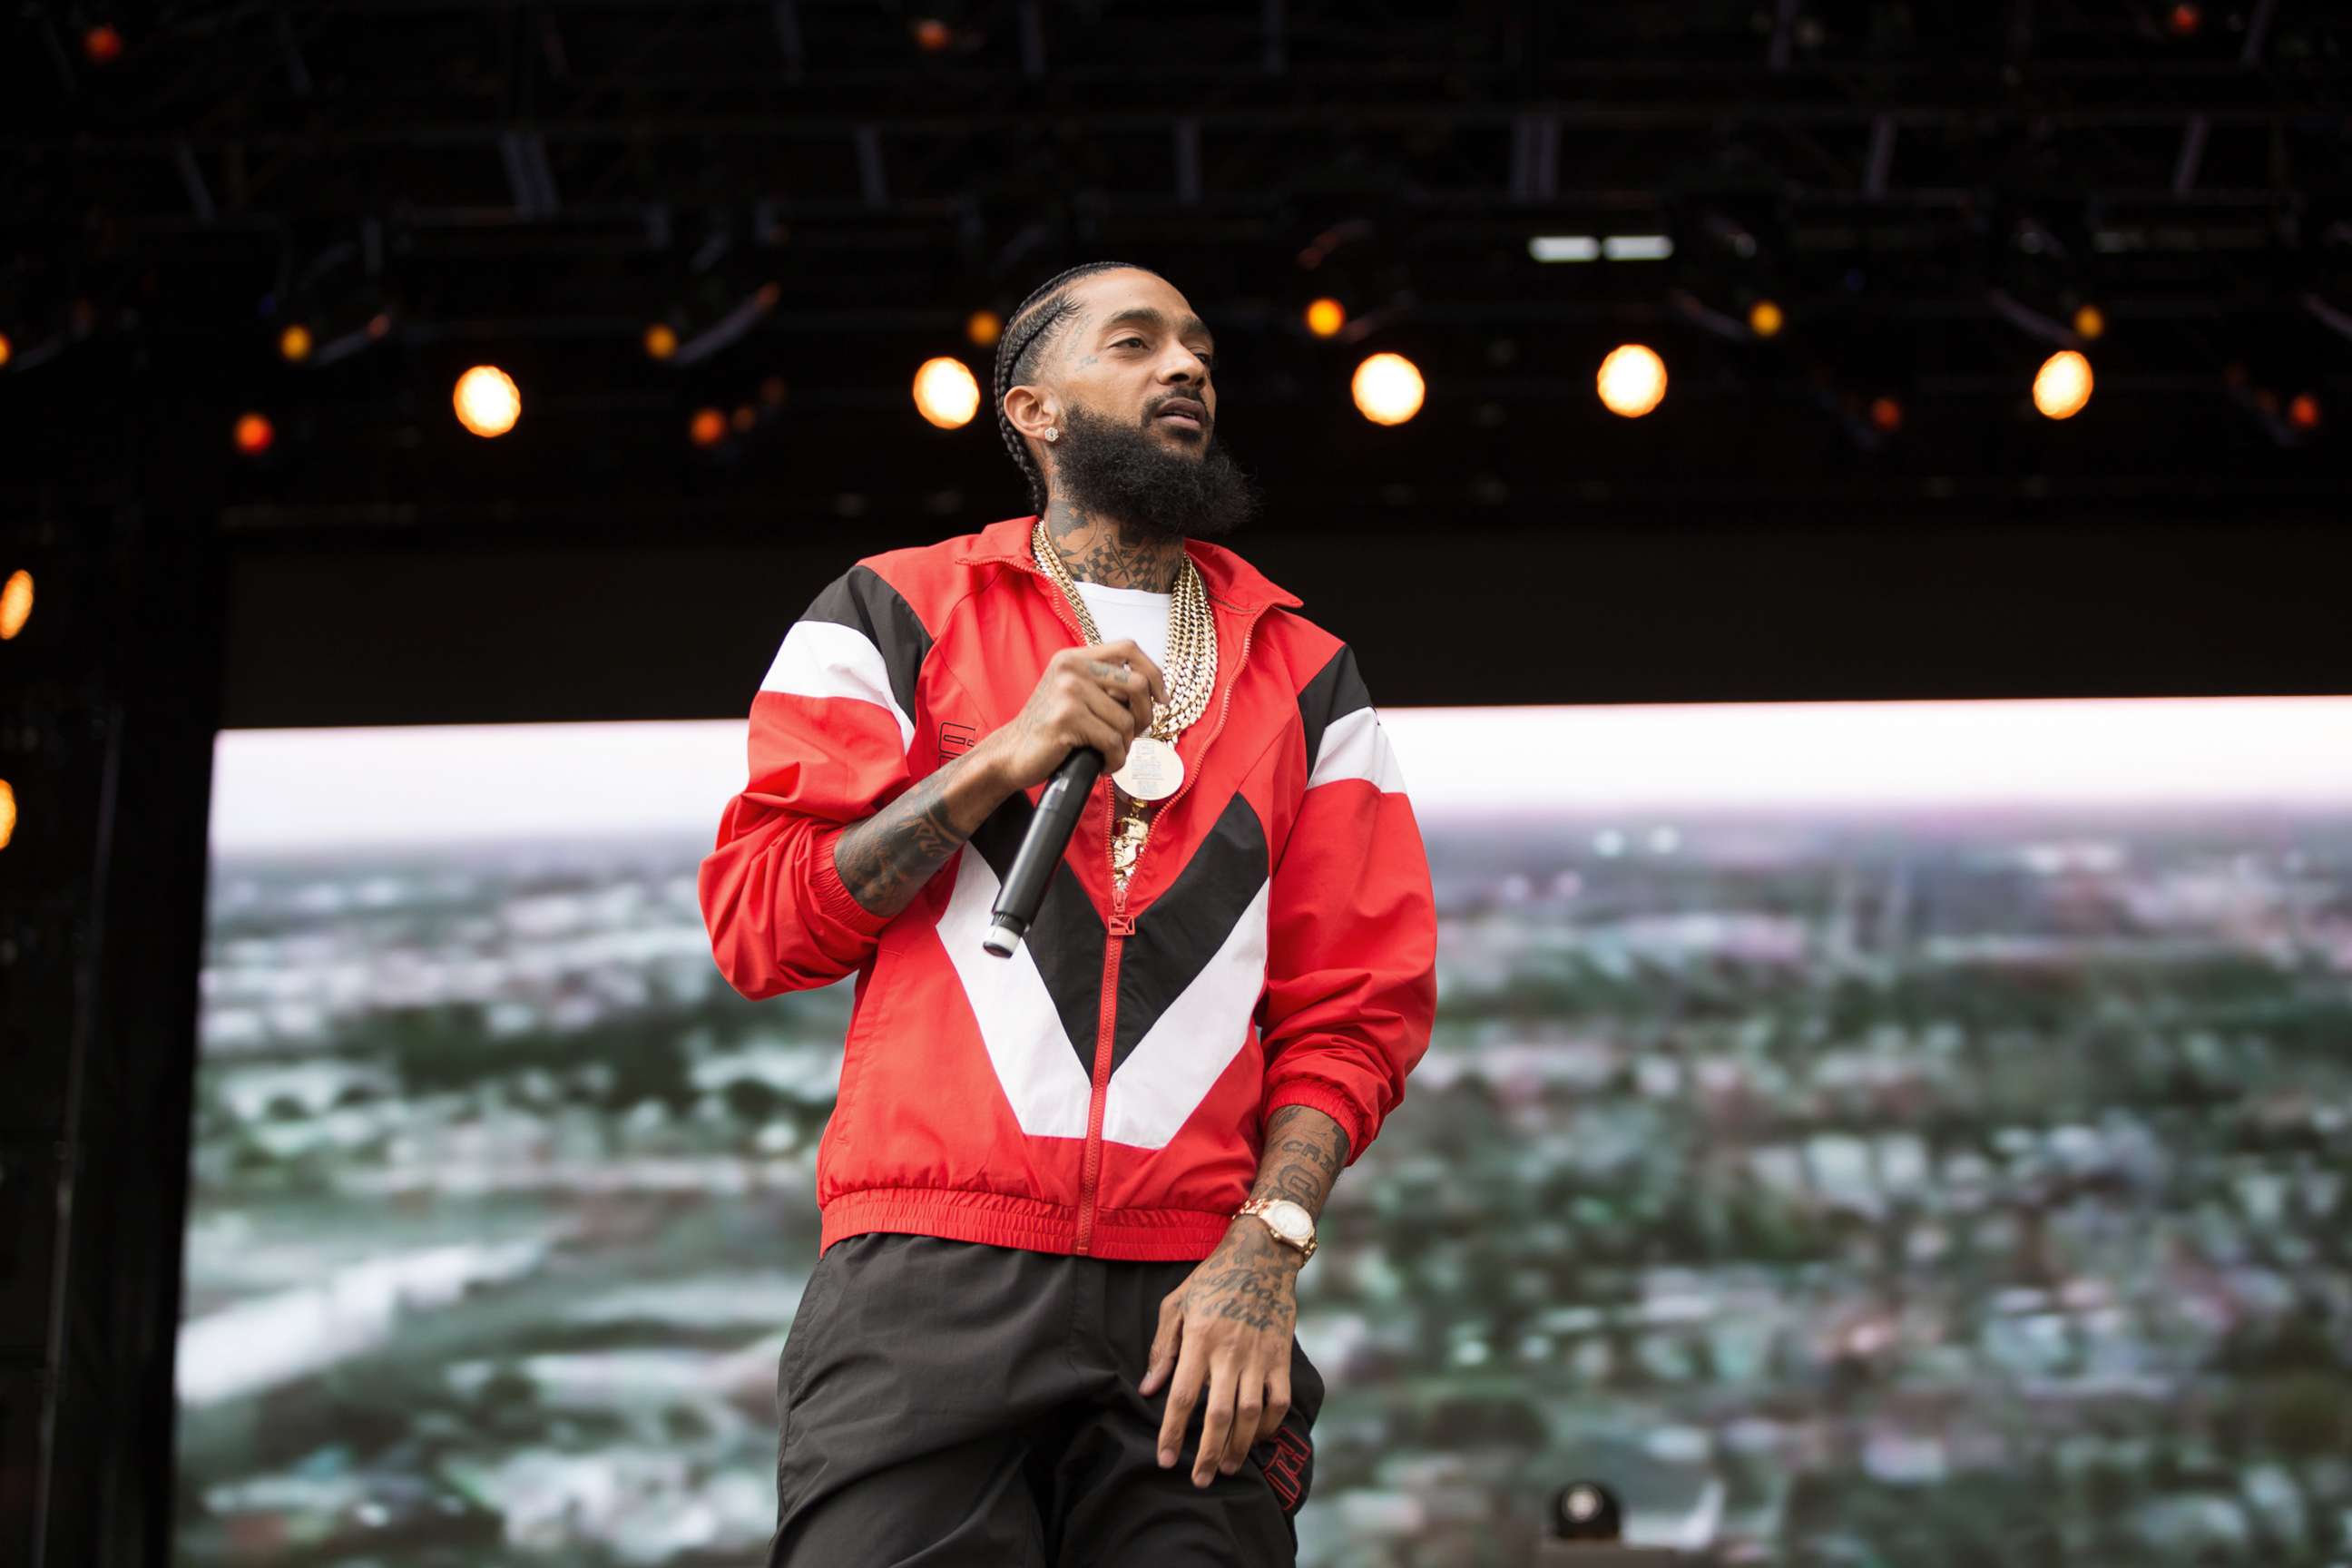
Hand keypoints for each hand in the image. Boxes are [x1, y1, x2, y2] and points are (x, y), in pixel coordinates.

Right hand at [977, 640, 1168, 791]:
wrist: (1011, 754)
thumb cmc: (1050, 730)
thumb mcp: (1074, 694)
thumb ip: (1104, 685)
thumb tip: (1153, 691)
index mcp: (1075, 658)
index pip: (1129, 648)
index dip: (1154, 673)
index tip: (1161, 699)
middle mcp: (1071, 668)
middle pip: (1136, 686)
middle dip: (1144, 718)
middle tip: (1132, 737)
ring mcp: (1068, 692)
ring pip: (1126, 721)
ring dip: (1124, 746)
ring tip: (1109, 755)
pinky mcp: (1067, 719)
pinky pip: (1112, 742)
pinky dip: (1114, 760)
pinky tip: (1103, 766)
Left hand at [1140, 1216, 1300, 1487]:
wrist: (1261, 1256)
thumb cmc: (1211, 1280)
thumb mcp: (1175, 1305)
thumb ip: (1162, 1349)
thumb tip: (1148, 1390)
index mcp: (1199, 1339)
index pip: (1183, 1397)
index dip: (1172, 1433)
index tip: (1165, 1459)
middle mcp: (1230, 1351)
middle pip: (1218, 1415)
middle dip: (1207, 1453)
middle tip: (1198, 1480)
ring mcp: (1259, 1356)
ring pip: (1250, 1414)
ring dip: (1238, 1448)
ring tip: (1225, 1468)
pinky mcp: (1281, 1357)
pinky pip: (1279, 1400)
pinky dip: (1269, 1425)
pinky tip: (1257, 1439)